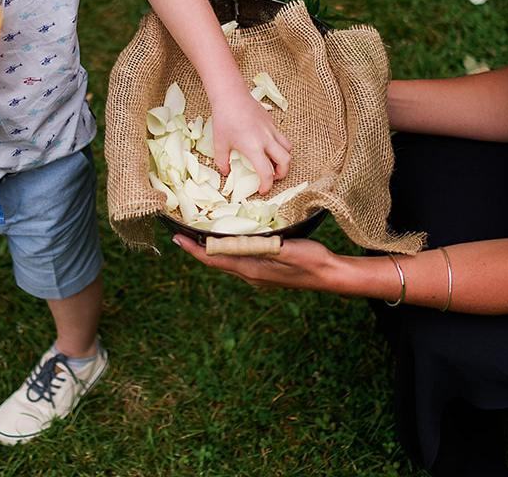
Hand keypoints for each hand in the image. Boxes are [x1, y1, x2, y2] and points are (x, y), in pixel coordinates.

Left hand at [173, 234, 334, 290]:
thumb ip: (259, 245)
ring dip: (211, 249)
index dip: (193, 250)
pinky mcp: (266, 271)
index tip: (176, 238)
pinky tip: (230, 240)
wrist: (330, 274)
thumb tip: (230, 242)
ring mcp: (258, 274)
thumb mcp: (284, 248)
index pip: (214, 260)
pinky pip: (239, 260)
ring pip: (227, 261)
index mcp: (251, 269)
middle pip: (216, 262)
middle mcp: (250, 274)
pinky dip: (228, 249)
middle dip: (197, 248)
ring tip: (200, 235)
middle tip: (182, 233)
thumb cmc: (310, 260)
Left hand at [210, 90, 291, 193]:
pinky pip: (281, 137)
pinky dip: (278, 145)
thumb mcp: (220, 143)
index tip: (262, 190)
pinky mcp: (271, 122)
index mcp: (253, 147)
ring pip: (288, 148)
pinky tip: (266, 145)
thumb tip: (226, 172)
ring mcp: (271, 129)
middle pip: (286, 161)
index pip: (266, 172)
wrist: (231, 96)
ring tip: (274, 162)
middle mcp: (266, 139)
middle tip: (273, 177)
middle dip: (282, 173)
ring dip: (284, 158)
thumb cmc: (224, 119)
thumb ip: (222, 161)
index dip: (267, 185)